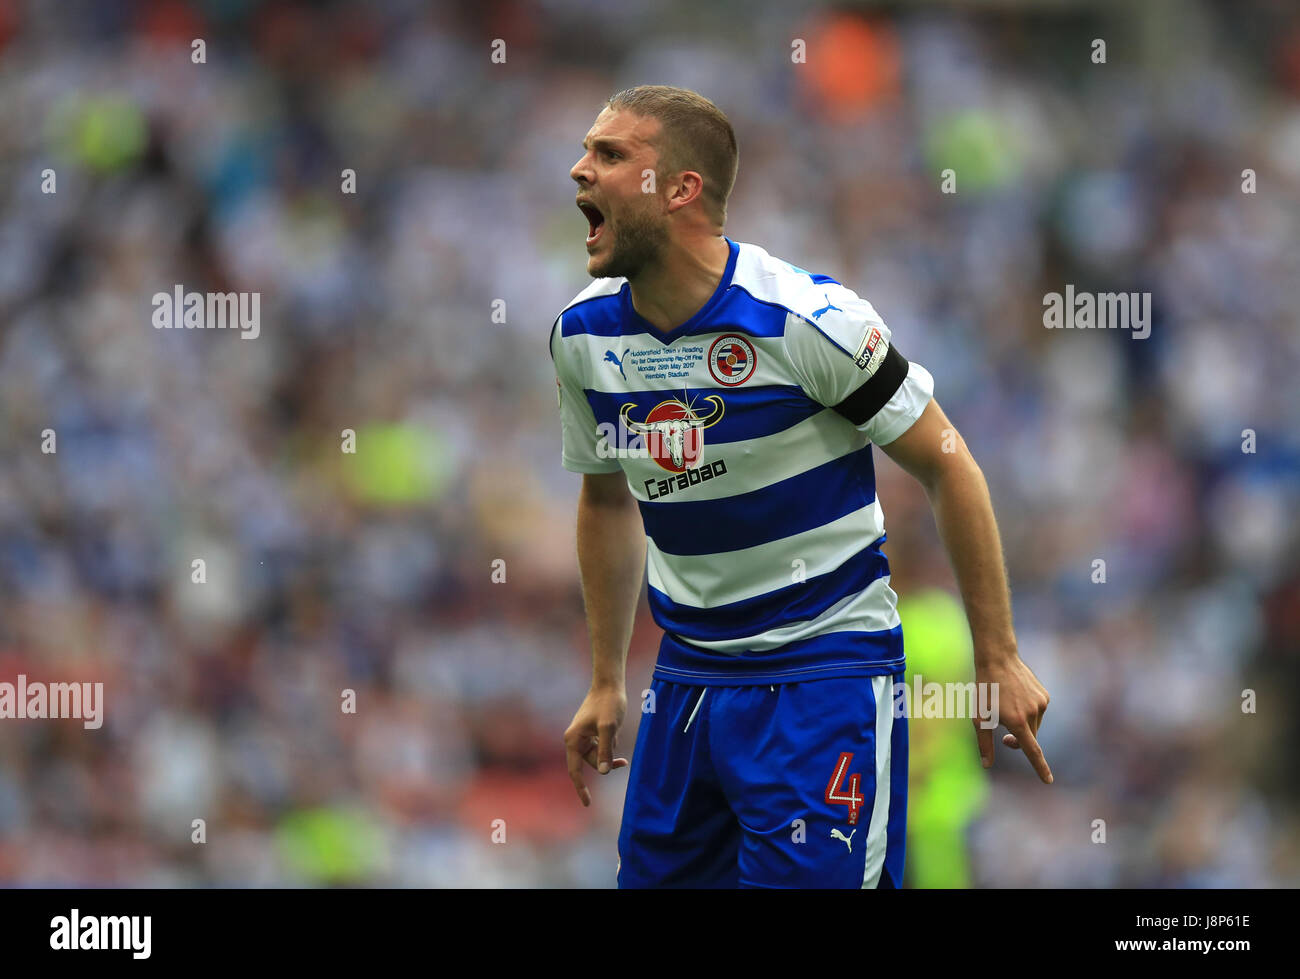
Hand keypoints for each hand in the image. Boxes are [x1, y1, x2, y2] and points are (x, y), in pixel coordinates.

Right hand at [563, 683, 629, 805]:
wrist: (610, 684)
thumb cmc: (609, 704)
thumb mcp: (609, 728)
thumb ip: (606, 750)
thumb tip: (604, 772)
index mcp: (573, 740)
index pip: (575, 771)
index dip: (581, 788)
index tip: (587, 805)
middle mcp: (574, 739)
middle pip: (590, 763)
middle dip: (606, 763)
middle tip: (624, 762)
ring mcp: (582, 736)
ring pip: (597, 756)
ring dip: (610, 753)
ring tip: (618, 735)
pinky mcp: (591, 733)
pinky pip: (601, 747)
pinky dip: (610, 745)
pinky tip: (614, 729)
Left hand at [973, 653, 1052, 783]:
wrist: (998, 659)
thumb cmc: (985, 690)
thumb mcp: (979, 718)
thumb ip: (985, 743)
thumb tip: (987, 765)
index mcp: (1017, 721)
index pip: (1031, 751)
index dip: (1040, 767)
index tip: (1048, 781)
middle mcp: (1033, 714)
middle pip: (1030, 739)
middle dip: (1018, 741)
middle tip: (1003, 737)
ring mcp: (1041, 703)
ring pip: (1034, 726)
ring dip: (1023, 725)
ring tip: (1007, 708)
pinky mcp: (1045, 696)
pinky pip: (1038, 713)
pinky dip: (1028, 712)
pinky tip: (1016, 698)